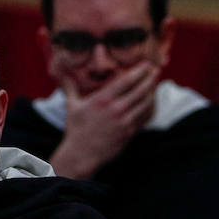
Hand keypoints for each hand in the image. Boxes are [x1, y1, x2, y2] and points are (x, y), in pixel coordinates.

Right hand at [49, 62, 160, 177]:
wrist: (82, 154)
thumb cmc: (76, 128)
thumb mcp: (72, 105)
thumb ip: (70, 86)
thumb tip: (62, 72)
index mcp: (102, 99)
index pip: (126, 81)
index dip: (139, 71)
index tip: (146, 64)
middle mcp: (115, 109)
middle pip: (140, 90)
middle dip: (150, 79)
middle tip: (156, 71)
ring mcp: (125, 122)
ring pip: (146, 104)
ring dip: (153, 92)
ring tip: (155, 84)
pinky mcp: (130, 133)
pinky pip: (145, 118)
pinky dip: (151, 108)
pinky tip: (152, 102)